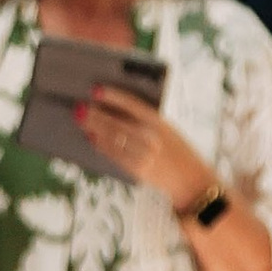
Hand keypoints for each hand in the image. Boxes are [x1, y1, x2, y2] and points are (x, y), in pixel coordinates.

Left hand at [81, 87, 214, 211]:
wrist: (191, 180)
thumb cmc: (176, 151)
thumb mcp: (167, 130)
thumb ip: (145, 121)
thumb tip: (113, 111)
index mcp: (160, 122)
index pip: (132, 104)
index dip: (112, 96)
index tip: (96, 89)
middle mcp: (152, 137)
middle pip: (117, 122)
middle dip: (95, 114)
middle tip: (80, 107)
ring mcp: (145, 154)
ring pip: (112, 138)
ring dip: (94, 128)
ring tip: (81, 120)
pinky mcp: (139, 170)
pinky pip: (114, 155)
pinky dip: (101, 145)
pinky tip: (91, 138)